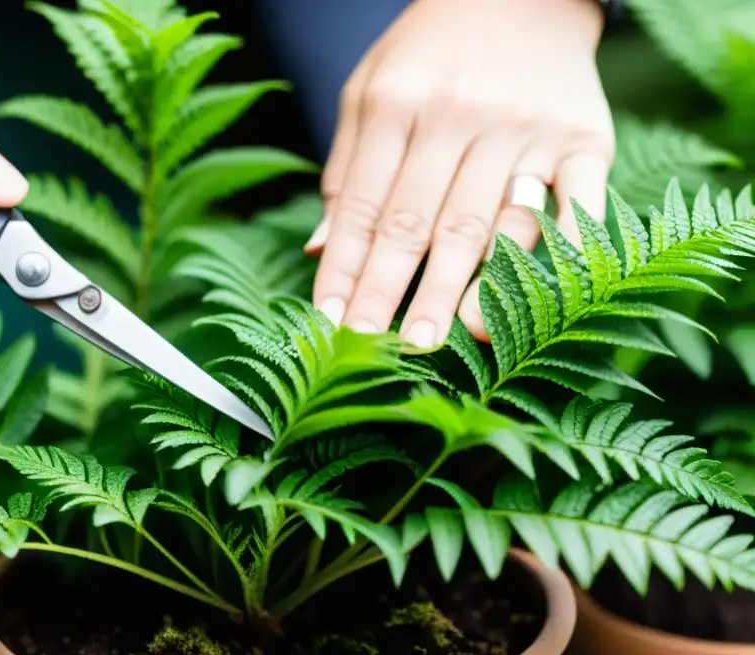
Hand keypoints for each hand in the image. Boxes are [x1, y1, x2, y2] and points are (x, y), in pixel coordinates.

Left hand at [307, 0, 613, 348]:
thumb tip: (320, 248)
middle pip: (423, 223)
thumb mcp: (370, 93)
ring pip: (494, 221)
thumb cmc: (431, 56)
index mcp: (398, 104)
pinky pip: (579, 199)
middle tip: (378, 348)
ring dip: (473, 286)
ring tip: (452, 337)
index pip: (366, 207)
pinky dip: (569, 243)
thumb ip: (347, 170)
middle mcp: (461, 116)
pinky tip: (553, 290)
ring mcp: (526, 128)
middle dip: (395, 292)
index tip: (331, 322)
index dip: (347, 270)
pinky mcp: (585, 136)